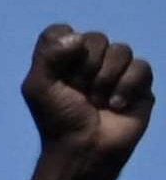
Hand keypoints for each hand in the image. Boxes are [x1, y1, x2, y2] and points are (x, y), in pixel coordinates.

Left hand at [25, 23, 152, 167]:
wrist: (85, 149)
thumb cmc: (59, 120)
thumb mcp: (38, 88)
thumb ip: (47, 56)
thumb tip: (77, 38)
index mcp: (61, 58)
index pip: (62, 31)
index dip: (63, 49)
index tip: (59, 74)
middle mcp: (89, 60)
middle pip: (96, 38)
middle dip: (86, 68)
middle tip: (79, 93)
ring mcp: (116, 70)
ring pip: (121, 50)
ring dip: (106, 79)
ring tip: (98, 102)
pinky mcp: (139, 83)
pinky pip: (141, 66)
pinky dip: (127, 86)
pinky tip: (117, 106)